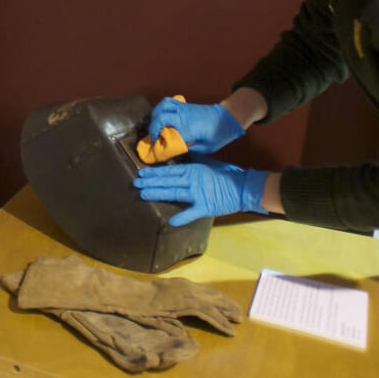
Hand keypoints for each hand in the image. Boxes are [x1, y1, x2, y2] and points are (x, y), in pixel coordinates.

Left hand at [133, 156, 267, 226]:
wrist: (243, 186)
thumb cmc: (226, 174)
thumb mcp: (208, 163)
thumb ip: (193, 161)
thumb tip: (182, 156)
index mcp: (192, 170)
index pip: (169, 171)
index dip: (154, 172)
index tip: (141, 173)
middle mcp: (192, 180)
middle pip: (167, 181)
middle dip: (150, 182)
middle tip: (135, 183)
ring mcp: (198, 194)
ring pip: (174, 193)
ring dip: (158, 194)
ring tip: (143, 194)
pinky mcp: (205, 207)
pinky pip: (191, 213)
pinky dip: (181, 217)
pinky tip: (170, 221)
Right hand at [147, 98, 243, 153]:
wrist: (228, 117)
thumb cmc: (219, 134)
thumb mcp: (206, 147)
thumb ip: (190, 148)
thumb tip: (177, 149)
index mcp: (189, 129)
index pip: (168, 134)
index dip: (159, 141)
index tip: (156, 146)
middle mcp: (183, 117)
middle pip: (160, 117)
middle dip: (153, 127)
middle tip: (154, 136)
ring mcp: (183, 108)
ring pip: (163, 105)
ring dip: (156, 114)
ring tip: (156, 123)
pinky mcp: (185, 105)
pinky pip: (169, 102)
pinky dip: (163, 107)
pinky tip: (164, 115)